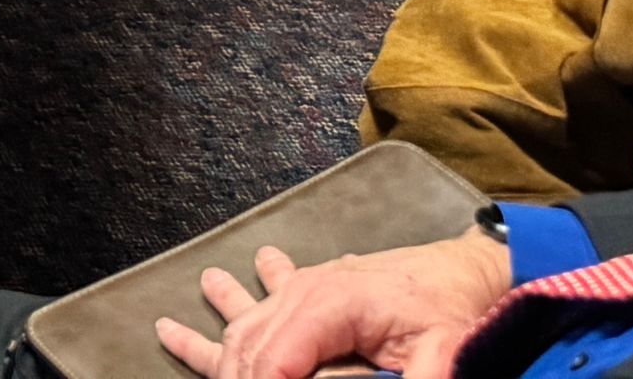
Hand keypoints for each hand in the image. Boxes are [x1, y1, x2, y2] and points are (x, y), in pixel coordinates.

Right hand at [151, 228, 512, 378]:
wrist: (457, 270)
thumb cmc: (450, 309)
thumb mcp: (444, 350)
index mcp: (335, 301)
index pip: (279, 359)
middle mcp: (304, 290)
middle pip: (251, 349)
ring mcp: (295, 288)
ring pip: (240, 334)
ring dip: (216, 362)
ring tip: (184, 361)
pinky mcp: (296, 291)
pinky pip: (245, 310)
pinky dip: (211, 326)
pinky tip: (174, 328)